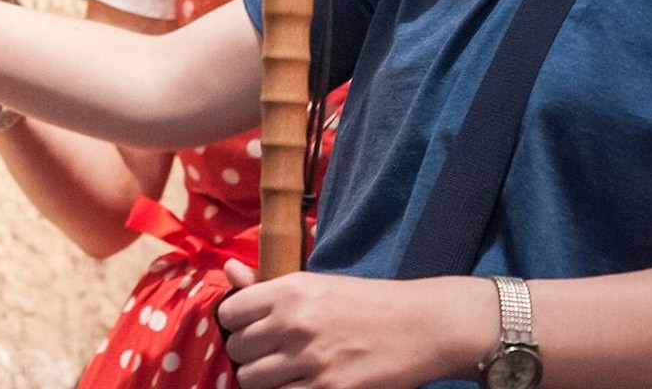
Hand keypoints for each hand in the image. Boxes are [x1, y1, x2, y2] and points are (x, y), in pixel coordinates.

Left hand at [217, 262, 488, 388]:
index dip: (236, 324)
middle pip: (237, 350)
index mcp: (289, 290)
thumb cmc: (368, 303)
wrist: (423, 325)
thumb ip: (267, 285)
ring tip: (285, 371)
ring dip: (263, 378)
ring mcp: (310, 360)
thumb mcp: (316, 284)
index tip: (251, 328)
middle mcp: (294, 323)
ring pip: (251, 381)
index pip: (228, 314)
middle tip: (271, 353)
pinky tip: (303, 383)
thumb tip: (229, 272)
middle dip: (249, 354)